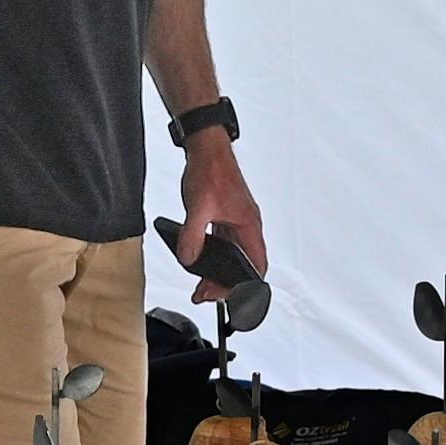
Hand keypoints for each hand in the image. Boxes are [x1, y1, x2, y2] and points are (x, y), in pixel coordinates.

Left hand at [176, 136, 268, 303]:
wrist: (207, 148)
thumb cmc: (211, 170)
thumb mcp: (198, 207)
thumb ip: (193, 235)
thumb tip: (188, 258)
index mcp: (249, 226)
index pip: (256, 267)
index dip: (246, 286)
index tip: (227, 296)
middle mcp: (247, 226)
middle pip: (244, 265)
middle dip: (227, 284)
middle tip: (206, 294)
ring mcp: (237, 222)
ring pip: (234, 256)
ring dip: (220, 273)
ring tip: (201, 287)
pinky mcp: (226, 217)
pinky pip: (224, 245)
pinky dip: (214, 258)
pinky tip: (200, 262)